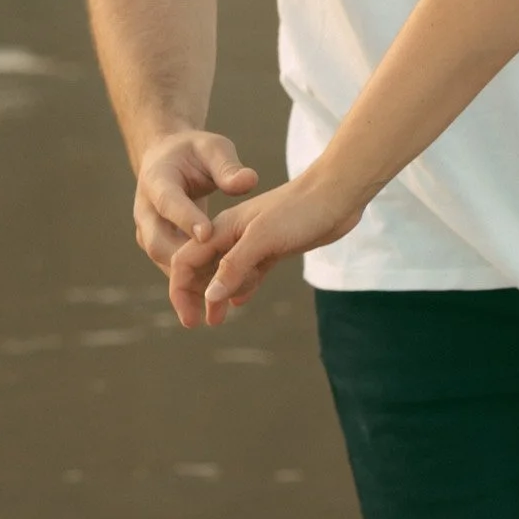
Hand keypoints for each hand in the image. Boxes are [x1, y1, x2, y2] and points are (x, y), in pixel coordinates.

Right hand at [133, 129, 258, 275]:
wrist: (169, 159)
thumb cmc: (195, 153)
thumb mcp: (213, 148)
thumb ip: (228, 166)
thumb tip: (248, 182)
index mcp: (157, 180)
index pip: (169, 202)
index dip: (186, 219)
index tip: (208, 234)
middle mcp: (145, 209)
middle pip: (157, 241)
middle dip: (183, 262)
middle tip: (216, 276)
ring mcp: (148, 230)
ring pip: (163, 259)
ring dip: (189, 276)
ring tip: (221, 289)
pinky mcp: (158, 244)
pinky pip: (172, 265)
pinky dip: (193, 278)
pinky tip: (219, 287)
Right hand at [167, 162, 367, 327]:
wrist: (336, 194)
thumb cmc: (299, 210)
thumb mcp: (263, 238)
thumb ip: (235, 266)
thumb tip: (210, 297)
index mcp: (222, 227)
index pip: (187, 260)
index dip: (181, 290)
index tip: (188, 320)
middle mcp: (233, 234)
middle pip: (202, 267)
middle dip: (196, 295)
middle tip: (198, 324)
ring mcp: (254, 242)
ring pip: (226, 273)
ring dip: (218, 295)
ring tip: (216, 320)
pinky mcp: (273, 248)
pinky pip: (250, 272)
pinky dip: (242, 287)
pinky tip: (239, 301)